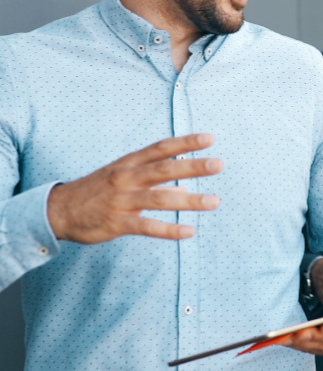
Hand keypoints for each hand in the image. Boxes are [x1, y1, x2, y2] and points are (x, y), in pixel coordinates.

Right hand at [47, 134, 222, 242]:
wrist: (58, 211)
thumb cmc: (97, 191)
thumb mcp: (123, 178)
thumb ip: (154, 182)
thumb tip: (184, 191)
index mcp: (129, 163)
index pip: (161, 148)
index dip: (185, 142)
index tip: (209, 139)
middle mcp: (127, 177)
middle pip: (164, 169)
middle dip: (192, 166)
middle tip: (218, 164)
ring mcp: (122, 200)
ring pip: (160, 198)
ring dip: (189, 200)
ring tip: (214, 201)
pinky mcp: (117, 222)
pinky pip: (147, 226)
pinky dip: (169, 229)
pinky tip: (189, 232)